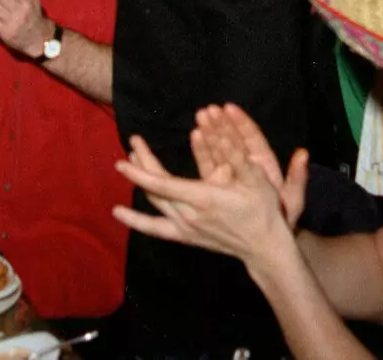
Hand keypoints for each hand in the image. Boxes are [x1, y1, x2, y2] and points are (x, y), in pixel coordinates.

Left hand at [113, 132, 297, 268]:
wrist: (264, 246)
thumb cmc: (262, 210)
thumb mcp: (256, 179)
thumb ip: (236, 157)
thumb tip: (220, 136)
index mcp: (203, 198)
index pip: (162, 184)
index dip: (141, 172)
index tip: (123, 160)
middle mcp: (189, 215)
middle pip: (154, 190)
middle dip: (140, 166)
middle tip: (133, 144)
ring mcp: (185, 228)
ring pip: (154, 203)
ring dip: (139, 183)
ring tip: (129, 163)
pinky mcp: (185, 237)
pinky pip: (154, 229)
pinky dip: (135, 221)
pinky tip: (118, 213)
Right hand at [193, 104, 307, 230]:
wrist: (270, 242)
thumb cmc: (284, 221)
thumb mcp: (293, 201)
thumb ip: (297, 178)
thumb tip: (304, 154)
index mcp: (264, 167)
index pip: (252, 140)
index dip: (242, 124)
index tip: (230, 108)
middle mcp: (247, 167)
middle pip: (233, 141)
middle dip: (222, 124)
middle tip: (209, 110)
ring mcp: (231, 175)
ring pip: (220, 150)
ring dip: (210, 132)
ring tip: (200, 116)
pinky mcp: (218, 186)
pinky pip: (210, 166)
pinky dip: (203, 151)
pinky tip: (195, 135)